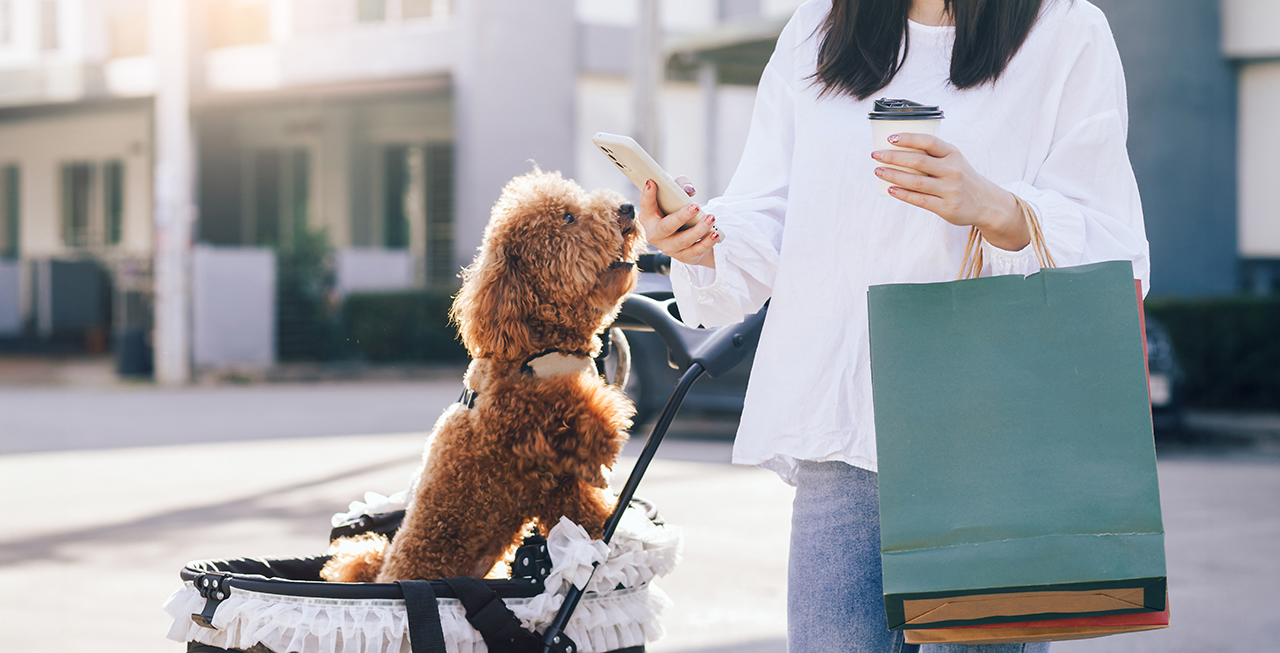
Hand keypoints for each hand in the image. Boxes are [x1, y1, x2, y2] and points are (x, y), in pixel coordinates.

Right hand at [637, 176, 718, 268]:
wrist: (687, 237)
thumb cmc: (676, 211)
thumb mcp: (675, 197)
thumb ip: (680, 187)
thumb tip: (689, 190)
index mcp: (649, 217)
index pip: (645, 206)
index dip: (647, 195)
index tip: (652, 182)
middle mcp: (655, 235)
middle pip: (666, 227)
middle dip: (681, 217)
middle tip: (695, 206)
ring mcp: (668, 248)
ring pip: (683, 240)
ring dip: (698, 229)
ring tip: (711, 218)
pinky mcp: (684, 256)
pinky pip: (695, 251)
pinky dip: (706, 242)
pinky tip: (715, 233)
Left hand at [872, 133, 1029, 251]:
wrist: (986, 203)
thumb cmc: (962, 178)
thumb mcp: (954, 161)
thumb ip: (932, 156)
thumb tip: (896, 151)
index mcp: (953, 154)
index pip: (929, 142)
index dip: (909, 138)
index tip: (889, 138)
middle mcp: (953, 170)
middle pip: (918, 161)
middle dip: (893, 157)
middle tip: (876, 155)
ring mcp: (950, 189)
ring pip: (916, 181)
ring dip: (893, 175)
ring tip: (878, 171)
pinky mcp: (946, 207)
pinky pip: (919, 199)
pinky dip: (903, 194)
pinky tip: (890, 189)